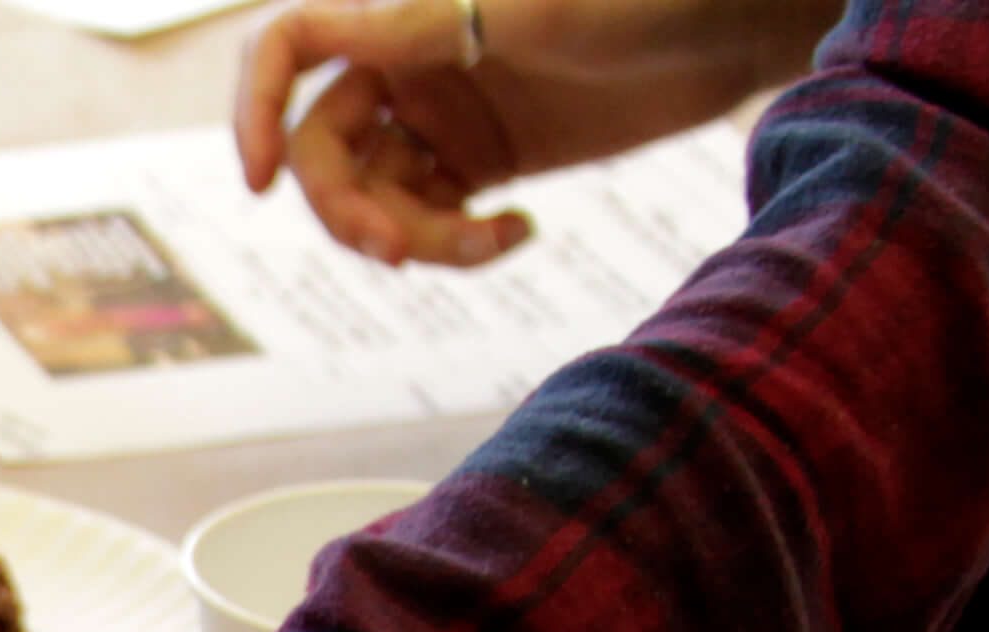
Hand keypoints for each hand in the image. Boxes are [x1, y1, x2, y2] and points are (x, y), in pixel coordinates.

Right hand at [233, 0, 832, 268]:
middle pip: (325, 148)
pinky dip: (458, 244)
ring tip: (487, 245)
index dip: (253, 109)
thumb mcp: (531, 11)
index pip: (291, 47)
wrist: (734, 26)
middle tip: (404, 251)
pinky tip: (516, 236)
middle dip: (352, 210)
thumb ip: (426, 26)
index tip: (257, 183)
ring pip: (378, 197)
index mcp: (406, 13)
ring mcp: (446, 115)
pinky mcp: (488, 159)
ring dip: (415, 238)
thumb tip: (318, 34)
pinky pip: (433, 217)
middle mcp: (411, 62)